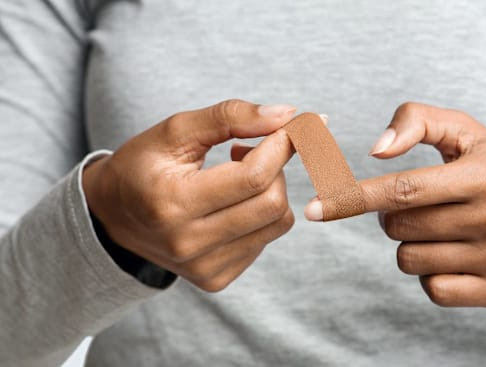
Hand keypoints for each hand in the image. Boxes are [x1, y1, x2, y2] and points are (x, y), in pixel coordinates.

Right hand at [83, 99, 297, 291]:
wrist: (112, 217)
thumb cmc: (143, 166)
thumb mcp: (175, 130)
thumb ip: (229, 116)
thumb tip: (287, 114)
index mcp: (172, 203)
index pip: (252, 177)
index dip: (280, 147)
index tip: (290, 127)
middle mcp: (187, 244)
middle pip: (272, 204)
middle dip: (277, 168)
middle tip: (254, 149)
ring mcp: (202, 268)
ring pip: (277, 224)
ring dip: (271, 191)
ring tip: (239, 175)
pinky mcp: (215, 279)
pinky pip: (265, 241)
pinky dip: (259, 216)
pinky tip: (231, 204)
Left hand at [305, 102, 485, 306]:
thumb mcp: (463, 130)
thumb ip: (417, 121)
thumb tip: (375, 149)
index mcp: (485, 175)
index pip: (404, 189)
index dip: (353, 198)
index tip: (314, 209)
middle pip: (399, 227)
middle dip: (391, 215)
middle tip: (421, 204)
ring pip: (409, 260)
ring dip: (410, 243)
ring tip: (441, 227)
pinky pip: (432, 289)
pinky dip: (431, 272)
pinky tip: (455, 253)